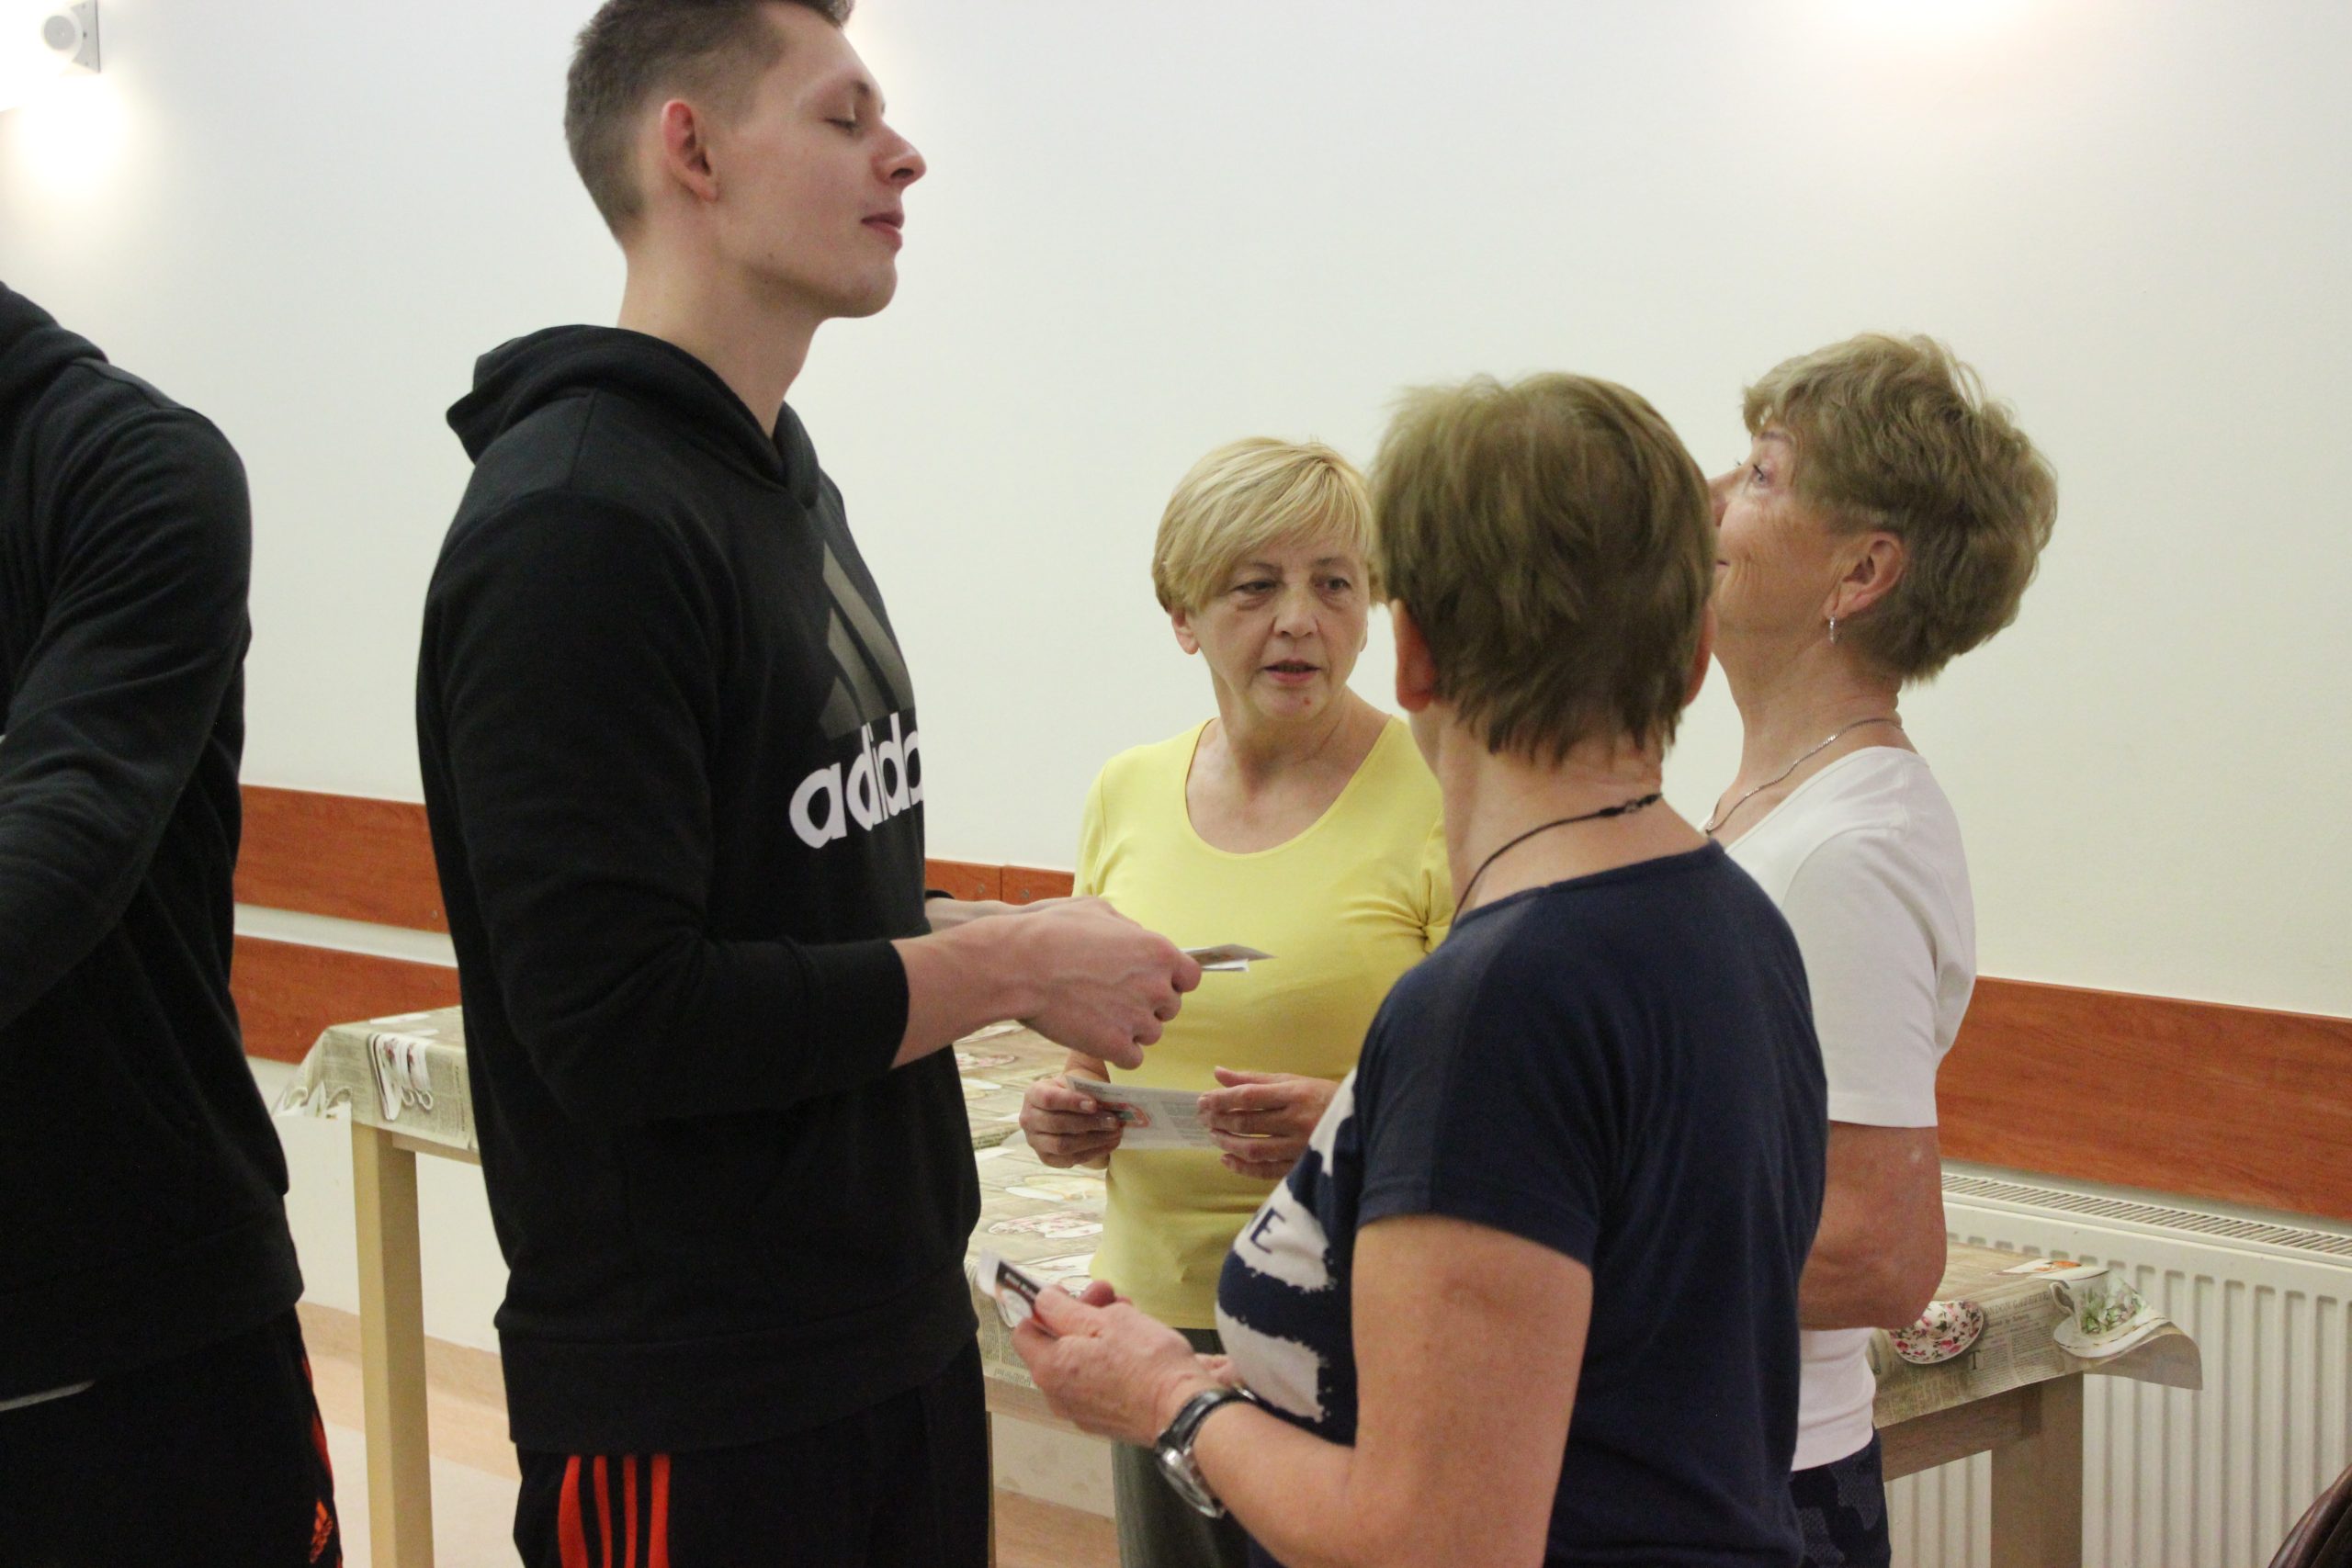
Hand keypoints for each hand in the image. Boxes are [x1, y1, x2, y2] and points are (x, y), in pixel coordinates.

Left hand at [1013, 1278, 1223, 1445]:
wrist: (1182, 1410)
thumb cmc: (1145, 1360)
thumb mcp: (1105, 1320)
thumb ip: (1064, 1309)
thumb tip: (1042, 1300)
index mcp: (1050, 1368)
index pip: (1024, 1331)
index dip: (1042, 1307)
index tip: (1067, 1293)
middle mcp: (1056, 1394)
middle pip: (1055, 1344)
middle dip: (1079, 1313)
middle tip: (1108, 1294)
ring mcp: (1079, 1410)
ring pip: (1078, 1360)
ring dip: (1097, 1333)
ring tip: (1128, 1313)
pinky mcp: (1103, 1420)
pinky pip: (1093, 1381)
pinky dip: (1105, 1360)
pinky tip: (1133, 1345)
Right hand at [1014, 900, 1201, 1068]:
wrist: (1019, 964)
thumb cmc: (1052, 932)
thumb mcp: (1098, 911)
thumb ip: (1128, 928)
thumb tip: (1137, 937)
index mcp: (1159, 951)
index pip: (1191, 978)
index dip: (1173, 981)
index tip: (1152, 982)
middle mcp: (1156, 986)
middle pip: (1170, 1008)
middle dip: (1148, 1005)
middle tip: (1113, 998)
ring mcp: (1137, 1018)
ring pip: (1151, 1035)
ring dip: (1131, 1030)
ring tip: (1097, 1014)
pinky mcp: (1116, 1046)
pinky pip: (1133, 1058)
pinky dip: (1116, 1052)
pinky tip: (1094, 1036)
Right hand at [1019, 1074, 1125, 1168]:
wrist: (1065, 1106)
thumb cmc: (1072, 1091)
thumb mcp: (1075, 1083)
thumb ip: (1086, 1089)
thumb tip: (1109, 1103)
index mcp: (1033, 1094)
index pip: (1049, 1099)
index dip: (1072, 1102)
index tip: (1095, 1104)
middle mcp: (1028, 1119)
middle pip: (1058, 1124)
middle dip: (1089, 1123)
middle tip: (1114, 1122)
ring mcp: (1035, 1141)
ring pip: (1063, 1145)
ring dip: (1093, 1140)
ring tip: (1115, 1134)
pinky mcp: (1046, 1158)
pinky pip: (1069, 1159)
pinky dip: (1092, 1153)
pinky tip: (1109, 1144)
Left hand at [1197, 1069, 1336, 1179]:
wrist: (1361, 1121)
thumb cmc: (1321, 1096)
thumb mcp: (1293, 1081)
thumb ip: (1254, 1079)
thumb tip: (1218, 1072)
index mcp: (1295, 1094)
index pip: (1249, 1097)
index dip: (1222, 1100)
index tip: (1203, 1101)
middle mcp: (1297, 1120)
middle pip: (1248, 1123)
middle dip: (1220, 1121)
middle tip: (1204, 1119)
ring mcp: (1300, 1146)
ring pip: (1254, 1149)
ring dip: (1228, 1143)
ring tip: (1215, 1136)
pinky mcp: (1302, 1167)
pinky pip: (1266, 1171)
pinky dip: (1243, 1167)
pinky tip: (1228, 1159)